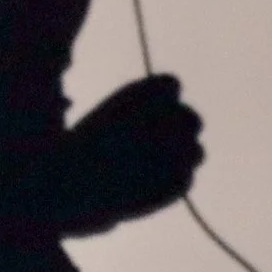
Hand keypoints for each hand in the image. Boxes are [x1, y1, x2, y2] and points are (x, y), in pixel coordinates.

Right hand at [49, 73, 202, 235]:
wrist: (73, 182)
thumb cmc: (85, 146)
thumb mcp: (111, 113)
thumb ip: (142, 110)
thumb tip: (170, 118)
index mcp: (148, 93)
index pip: (172, 85)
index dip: (162, 100)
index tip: (147, 116)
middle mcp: (169, 117)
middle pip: (193, 119)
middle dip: (178, 130)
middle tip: (155, 144)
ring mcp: (177, 151)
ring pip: (197, 151)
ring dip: (181, 157)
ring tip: (150, 168)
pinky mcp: (178, 182)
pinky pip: (186, 179)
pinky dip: (171, 183)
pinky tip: (146, 185)